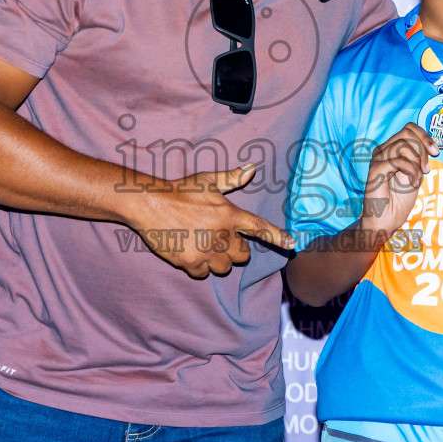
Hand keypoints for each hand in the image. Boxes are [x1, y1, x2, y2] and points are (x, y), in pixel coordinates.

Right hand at [128, 163, 296, 279]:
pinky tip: (190, 252)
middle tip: (218, 238)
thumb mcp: (207, 180)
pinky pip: (202, 273)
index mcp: (228, 214)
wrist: (150, 203)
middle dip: (234, 250)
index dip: (277, 236)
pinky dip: (198, 267)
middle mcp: (221, 234)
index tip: (292, 244)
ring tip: (203, 245)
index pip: (259, 227)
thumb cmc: (180, 190)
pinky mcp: (189, 262)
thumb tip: (251, 168)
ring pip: (223, 267)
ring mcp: (205, 250)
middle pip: (242, 255)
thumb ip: (231, 178)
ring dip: (217, 260)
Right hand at [359, 123, 436, 237]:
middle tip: (426, 169)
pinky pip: (398, 160)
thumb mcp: (415, 174)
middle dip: (422, 149)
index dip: (425, 136)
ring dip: (417, 162)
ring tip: (417, 179)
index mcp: (391, 149)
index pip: (409, 128)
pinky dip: (411, 171)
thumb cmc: (398, 201)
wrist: (385, 221)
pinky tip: (412, 184)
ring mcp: (377, 159)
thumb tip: (430, 145)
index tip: (435, 151)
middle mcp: (382, 150)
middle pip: (407, 133)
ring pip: (403, 145)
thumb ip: (419, 158)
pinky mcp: (375, 170)